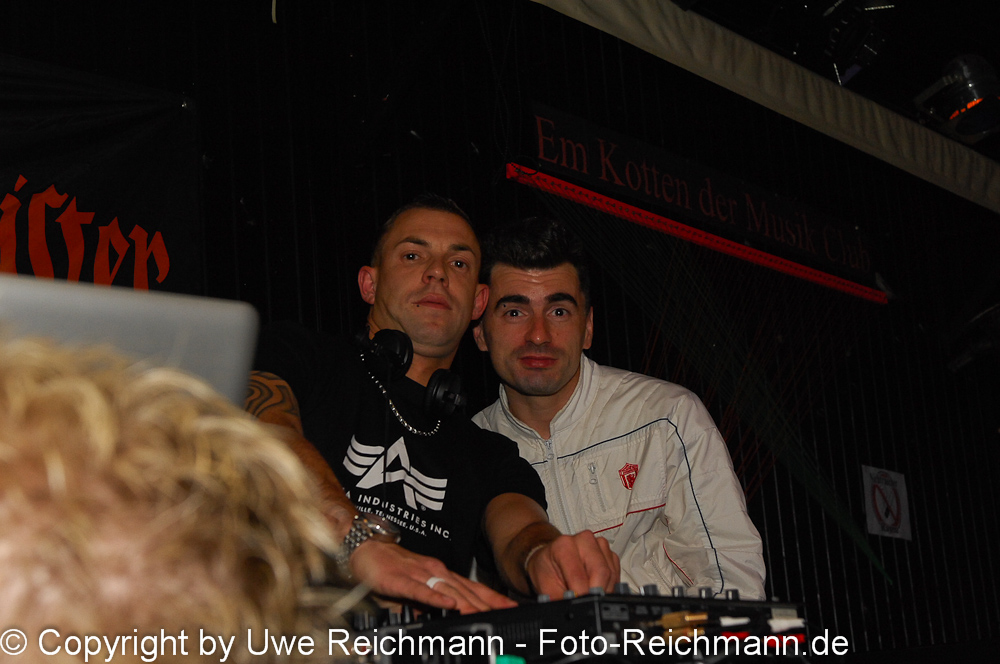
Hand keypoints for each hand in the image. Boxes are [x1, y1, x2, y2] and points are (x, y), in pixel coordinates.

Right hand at [350, 539, 517, 613]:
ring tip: (485, 613)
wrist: (362, 547)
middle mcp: (434, 571)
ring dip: (468, 603)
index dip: (492, 597)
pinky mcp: (400, 579)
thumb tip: (442, 619)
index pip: (472, 587)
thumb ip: (428, 605)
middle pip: (465, 590)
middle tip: (507, 612)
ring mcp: (418, 574)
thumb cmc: (387, 568)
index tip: (510, 606)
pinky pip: (420, 590)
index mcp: (439, 574)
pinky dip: (436, 598)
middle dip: (487, 602)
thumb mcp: (414, 590)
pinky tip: (449, 605)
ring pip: (447, 590)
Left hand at [524, 531, 618, 597]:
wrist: (550, 559)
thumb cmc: (547, 569)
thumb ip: (559, 600)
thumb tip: (572, 612)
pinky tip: (595, 586)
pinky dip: (609, 585)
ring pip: (611, 574)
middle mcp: (584, 540)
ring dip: (603, 590)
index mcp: (564, 545)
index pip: (580, 575)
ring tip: (588, 593)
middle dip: (596, 594)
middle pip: (601, 572)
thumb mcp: (546, 586)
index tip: (581, 606)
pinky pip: (616, 574)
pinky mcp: (609, 552)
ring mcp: (599, 545)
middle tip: (588, 604)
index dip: (582, 595)